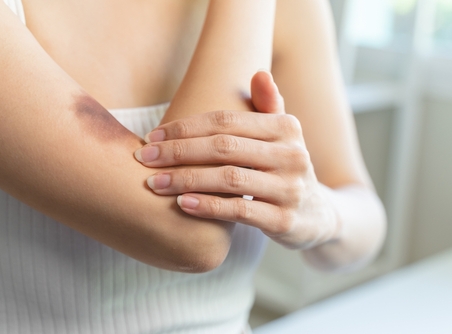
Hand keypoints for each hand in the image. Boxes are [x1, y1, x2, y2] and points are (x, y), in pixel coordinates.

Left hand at [134, 71, 339, 249]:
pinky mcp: (285, 220)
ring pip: (228, 178)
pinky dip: (208, 206)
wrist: (318, 215)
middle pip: (223, 147)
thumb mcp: (283, 138)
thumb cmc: (285, 170)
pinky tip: (182, 203)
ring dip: (186, 179)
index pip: (226, 121)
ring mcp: (290, 189)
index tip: (153, 137)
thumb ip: (269, 107)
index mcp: (287, 128)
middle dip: (178, 152)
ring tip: (154, 183)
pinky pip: (240, 210)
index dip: (185, 127)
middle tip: (144, 158)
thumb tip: (258, 74)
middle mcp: (292, 155)